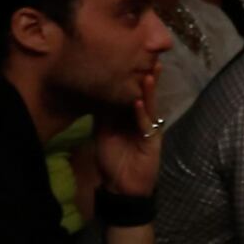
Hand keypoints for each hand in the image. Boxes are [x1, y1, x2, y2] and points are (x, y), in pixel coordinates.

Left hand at [94, 66, 162, 195]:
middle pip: (144, 94)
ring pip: (149, 106)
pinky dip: (142, 113)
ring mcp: (148, 129)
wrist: (121, 186)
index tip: (129, 58)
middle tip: (149, 57)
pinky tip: (140, 102)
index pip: (130, 92)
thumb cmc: (112, 159)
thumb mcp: (102, 132)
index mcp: (128, 116)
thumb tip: (92, 92)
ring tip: (150, 72)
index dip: (131, 77)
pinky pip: (146, 125)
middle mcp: (140, 119)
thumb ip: (101, 114)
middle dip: (147, 77)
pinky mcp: (151, 141)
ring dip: (149, 90)